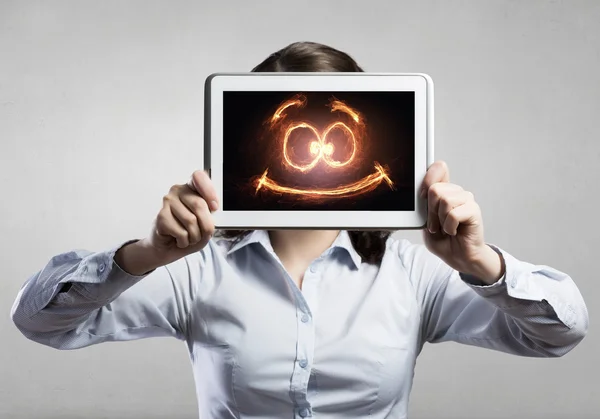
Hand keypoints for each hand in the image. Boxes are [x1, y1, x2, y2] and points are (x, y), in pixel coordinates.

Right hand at [115, 170, 217, 274]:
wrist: (168, 248)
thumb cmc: (188, 232)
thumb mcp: (205, 223)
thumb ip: (210, 214)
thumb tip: (212, 209)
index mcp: (191, 188)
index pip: (198, 177)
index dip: (209, 190)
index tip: (215, 207)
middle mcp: (178, 191)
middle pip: (199, 204)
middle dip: (206, 226)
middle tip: (203, 234)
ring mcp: (167, 202)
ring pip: (191, 221)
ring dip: (195, 236)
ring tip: (189, 237)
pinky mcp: (161, 217)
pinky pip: (182, 232)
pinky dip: (184, 242)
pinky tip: (179, 240)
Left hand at [421, 161, 503, 283]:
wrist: (459, 257)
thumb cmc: (444, 240)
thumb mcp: (425, 222)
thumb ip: (424, 206)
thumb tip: (425, 191)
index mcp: (444, 191)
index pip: (439, 168)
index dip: (428, 178)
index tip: (421, 196)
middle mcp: (456, 192)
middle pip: (435, 189)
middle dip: (431, 211)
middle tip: (436, 224)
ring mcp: (466, 200)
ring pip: (444, 200)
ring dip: (440, 220)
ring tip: (445, 228)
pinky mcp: (473, 210)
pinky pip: (453, 213)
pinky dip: (449, 226)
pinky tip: (454, 230)